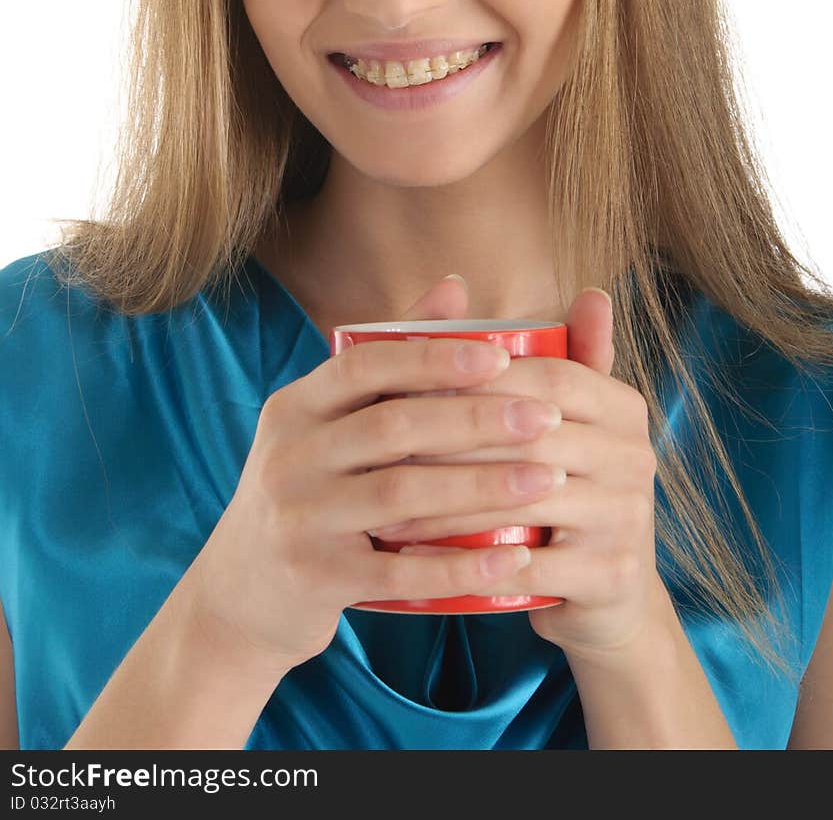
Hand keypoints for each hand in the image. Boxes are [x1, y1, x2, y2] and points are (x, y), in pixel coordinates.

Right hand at [184, 275, 552, 676]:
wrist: (241, 593)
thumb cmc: (308, 488)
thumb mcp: (328, 420)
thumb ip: (391, 353)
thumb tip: (456, 285)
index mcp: (295, 407)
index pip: (363, 364)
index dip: (432, 356)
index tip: (502, 357)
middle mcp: (289, 457)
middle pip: (391, 428)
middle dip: (475, 419)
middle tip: (545, 417)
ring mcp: (300, 521)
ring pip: (401, 497)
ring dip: (481, 487)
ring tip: (547, 478)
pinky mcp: (318, 580)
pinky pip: (401, 573)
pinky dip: (462, 566)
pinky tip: (515, 556)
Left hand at [373, 283, 666, 663]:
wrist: (608, 599)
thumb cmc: (563, 494)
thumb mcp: (554, 425)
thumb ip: (526, 357)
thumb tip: (480, 279)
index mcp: (622, 407)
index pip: (548, 373)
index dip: (479, 374)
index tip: (408, 383)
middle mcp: (637, 454)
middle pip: (529, 431)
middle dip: (448, 437)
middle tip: (380, 444)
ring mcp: (628, 516)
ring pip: (520, 496)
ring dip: (444, 500)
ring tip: (384, 500)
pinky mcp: (611, 574)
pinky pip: (524, 564)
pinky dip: (464, 561)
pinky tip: (413, 558)